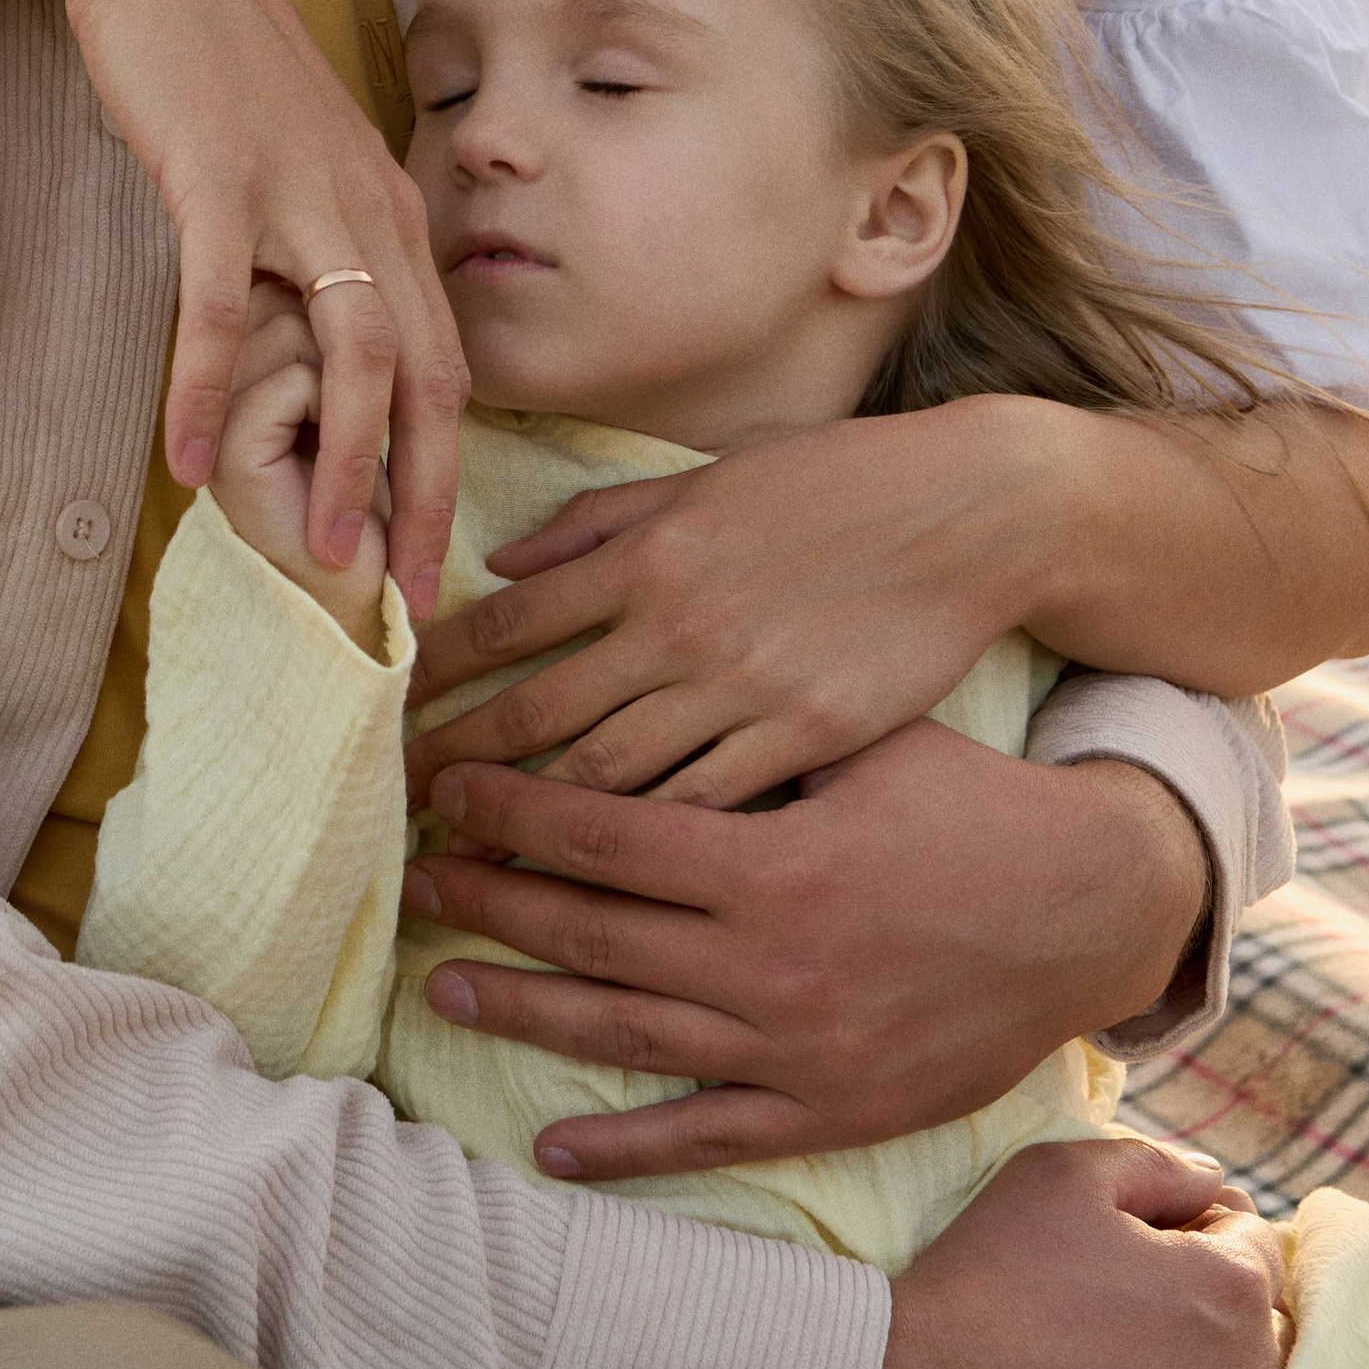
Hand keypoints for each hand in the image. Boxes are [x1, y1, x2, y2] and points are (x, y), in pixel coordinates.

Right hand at [58, 0, 466, 615]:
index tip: (433, 555)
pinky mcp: (217, 179)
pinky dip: (212, 393)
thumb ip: (324, 245)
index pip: (449, 361)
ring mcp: (298, 194)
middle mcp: (368, 208)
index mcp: (393, 210)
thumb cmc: (223, 65)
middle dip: (425, 492)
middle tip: (410, 591)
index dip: (449, 467)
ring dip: (344, 460)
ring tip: (326, 551)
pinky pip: (222, 309)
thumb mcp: (301, 163)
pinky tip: (190, 465)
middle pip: (427, 374)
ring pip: (351, 353)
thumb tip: (323, 341)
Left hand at [400, 728, 1207, 1170]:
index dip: (512, 813)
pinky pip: (710, 1132)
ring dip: (527, 1009)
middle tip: (415, 881)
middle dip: (492, 902)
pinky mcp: (831, 1109)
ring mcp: (796, 1046)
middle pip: (593, 931)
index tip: (447, 795)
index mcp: (771, 858)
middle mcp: (770, 961)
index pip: (602, 835)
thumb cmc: (973, 805)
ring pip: (627, 1033)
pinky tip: (553, 1146)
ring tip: (444, 985)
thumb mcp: (863, 738)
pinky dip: (627, 1146)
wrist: (1094, 911)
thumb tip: (637, 672)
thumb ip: (749, 724)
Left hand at [405, 405, 1066, 807]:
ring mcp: (745, 693)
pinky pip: (704, 814)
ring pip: (610, 782)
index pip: (512, 625)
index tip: (392, 717)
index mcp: (652, 555)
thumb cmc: (842, 486)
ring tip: (466, 865)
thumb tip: (507, 560)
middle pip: (540, 716)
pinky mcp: (808, 745)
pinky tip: (592, 890)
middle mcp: (683, 627)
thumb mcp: (713, 479)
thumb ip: (606, 522)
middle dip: (459, 767)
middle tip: (396, 810)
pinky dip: (642, 851)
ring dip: (528, 828)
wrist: (976, 514)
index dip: (440, 677)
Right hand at [829, 1139, 1291, 1368]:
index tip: (1116, 1230)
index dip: (1183, 1214)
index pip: (1247, 1229)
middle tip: (1112, 1281)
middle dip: (1206, 1283)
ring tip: (1104, 1339)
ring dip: (1194, 1348)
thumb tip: (1209, 1181)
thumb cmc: (994, 1279)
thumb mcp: (1065, 1173)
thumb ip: (1157, 1163)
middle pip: (1254, 1308)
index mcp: (1236, 1291)